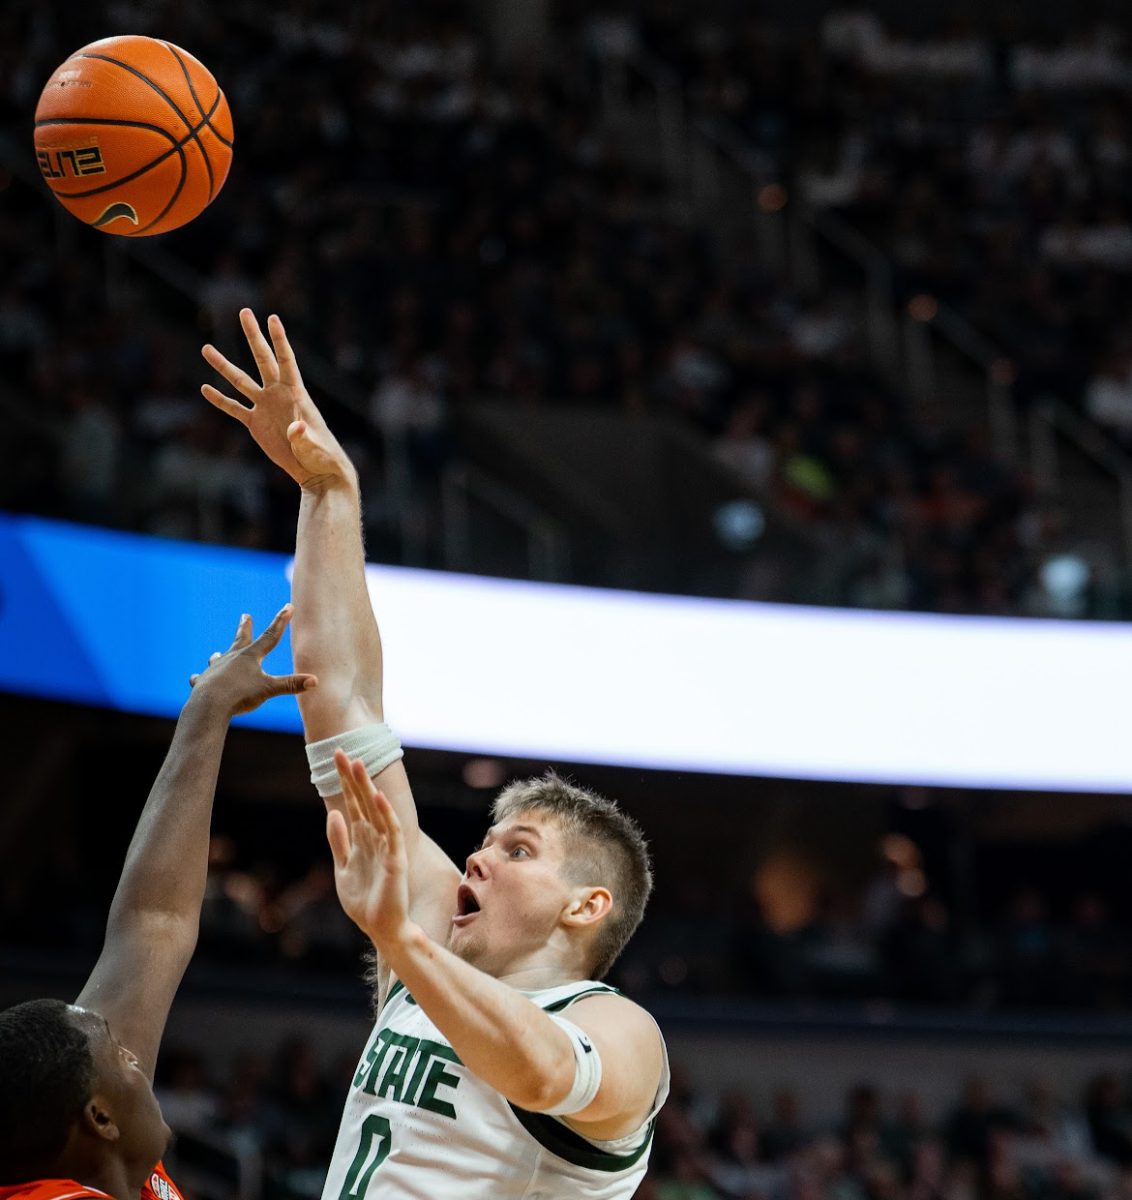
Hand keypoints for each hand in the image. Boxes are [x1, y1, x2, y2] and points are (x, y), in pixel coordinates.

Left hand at [188, 604, 316, 716]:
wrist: (208, 705)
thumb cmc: (239, 695)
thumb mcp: (269, 689)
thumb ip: (291, 685)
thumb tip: (315, 681)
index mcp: (250, 656)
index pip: (271, 636)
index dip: (282, 621)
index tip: (288, 606)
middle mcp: (232, 658)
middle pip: (241, 639)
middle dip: (245, 627)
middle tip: (244, 616)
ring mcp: (215, 669)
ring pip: (219, 659)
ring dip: (221, 655)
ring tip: (218, 653)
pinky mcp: (202, 682)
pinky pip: (200, 678)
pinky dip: (199, 678)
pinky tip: (195, 678)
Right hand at [201, 308, 354, 489]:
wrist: (315, 471)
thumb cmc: (322, 457)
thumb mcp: (314, 447)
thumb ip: (304, 437)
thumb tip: (295, 428)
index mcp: (296, 394)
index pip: (286, 361)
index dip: (279, 340)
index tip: (272, 318)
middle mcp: (278, 394)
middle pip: (263, 360)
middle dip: (253, 336)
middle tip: (244, 312)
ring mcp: (266, 407)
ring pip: (241, 381)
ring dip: (224, 366)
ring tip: (206, 348)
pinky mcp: (256, 423)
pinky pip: (235, 408)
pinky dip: (220, 400)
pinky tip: (205, 388)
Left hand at [326, 750, 411, 947]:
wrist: (382, 929)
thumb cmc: (365, 902)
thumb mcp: (342, 869)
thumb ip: (339, 841)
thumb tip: (334, 812)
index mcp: (362, 839)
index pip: (352, 802)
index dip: (344, 781)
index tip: (334, 757)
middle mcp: (376, 837)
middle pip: (362, 800)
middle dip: (352, 776)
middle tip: (341, 751)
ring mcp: (387, 846)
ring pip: (376, 809)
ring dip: (366, 787)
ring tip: (358, 764)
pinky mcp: (396, 859)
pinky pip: (390, 831)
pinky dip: (384, 813)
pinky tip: (376, 796)